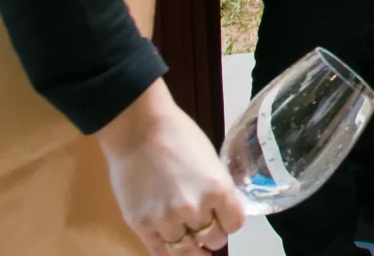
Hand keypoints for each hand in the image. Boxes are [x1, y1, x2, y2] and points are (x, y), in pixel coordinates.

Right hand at [96, 81, 247, 249]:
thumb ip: (218, 188)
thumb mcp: (211, 160)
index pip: (235, 225)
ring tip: (191, 238)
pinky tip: (173, 245)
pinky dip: (170, 251)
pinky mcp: (140, 224)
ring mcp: (165, 219)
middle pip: (214, 239)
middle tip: (208, 227)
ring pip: (187, 250)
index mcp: (218, 189)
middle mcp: (194, 208)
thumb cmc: (177, 135)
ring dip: (191, 245)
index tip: (227, 220)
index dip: (231, 222)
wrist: (138, 129)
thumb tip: (223, 210)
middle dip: (213, 234)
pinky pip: (160, 251)